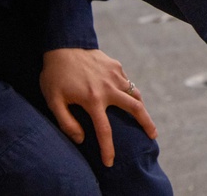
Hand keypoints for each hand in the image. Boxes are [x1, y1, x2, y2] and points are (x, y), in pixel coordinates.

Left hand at [40, 48, 157, 167]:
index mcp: (93, 100)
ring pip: (135, 93)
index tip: (110, 162)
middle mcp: (109, 89)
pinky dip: (129, 91)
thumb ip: (66, 122)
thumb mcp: (53, 101)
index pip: (104, 131)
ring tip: (144, 116)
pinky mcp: (116, 66)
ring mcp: (115, 76)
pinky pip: (126, 82)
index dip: (108, 149)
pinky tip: (125, 95)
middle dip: (147, 123)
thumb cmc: (55, 76)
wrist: (64, 45)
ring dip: (141, 107)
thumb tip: (81, 138)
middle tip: (153, 135)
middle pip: (136, 108)